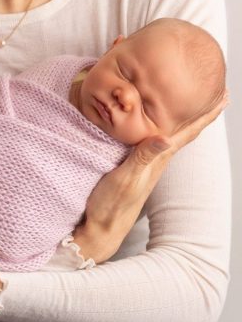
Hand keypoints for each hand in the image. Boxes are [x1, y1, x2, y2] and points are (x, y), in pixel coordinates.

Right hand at [74, 90, 228, 262]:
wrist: (101, 229)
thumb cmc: (110, 205)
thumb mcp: (126, 179)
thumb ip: (144, 157)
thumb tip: (167, 137)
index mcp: (157, 159)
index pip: (186, 132)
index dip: (204, 115)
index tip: (222, 97)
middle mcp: (157, 160)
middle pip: (185, 131)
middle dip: (201, 113)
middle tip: (218, 93)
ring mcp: (147, 164)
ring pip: (172, 134)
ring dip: (186, 118)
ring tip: (195, 103)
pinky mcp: (135, 166)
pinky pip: (156, 140)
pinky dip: (165, 127)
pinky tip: (161, 125)